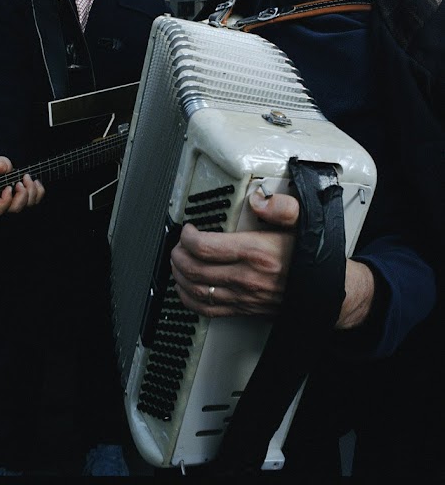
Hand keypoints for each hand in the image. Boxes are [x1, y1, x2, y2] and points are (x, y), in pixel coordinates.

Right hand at [0, 156, 45, 215]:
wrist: (8, 170)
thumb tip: (0, 167)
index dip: (5, 200)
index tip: (8, 188)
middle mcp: (7, 205)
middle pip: (16, 208)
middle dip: (21, 194)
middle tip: (20, 182)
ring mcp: (19, 203)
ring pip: (29, 204)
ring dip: (31, 190)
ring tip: (27, 177)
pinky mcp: (29, 200)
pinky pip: (37, 199)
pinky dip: (39, 190)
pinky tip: (35, 181)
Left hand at [170, 187, 374, 328]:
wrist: (331, 293)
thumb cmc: (313, 258)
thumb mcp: (304, 223)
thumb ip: (283, 207)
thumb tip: (259, 199)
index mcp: (256, 252)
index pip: (205, 247)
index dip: (188, 237)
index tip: (188, 229)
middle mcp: (246, 277)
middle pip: (194, 269)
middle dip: (178, 254)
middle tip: (178, 244)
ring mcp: (243, 297)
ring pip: (196, 290)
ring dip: (179, 275)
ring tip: (178, 261)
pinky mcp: (243, 310)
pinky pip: (207, 309)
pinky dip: (189, 299)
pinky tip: (185, 288)